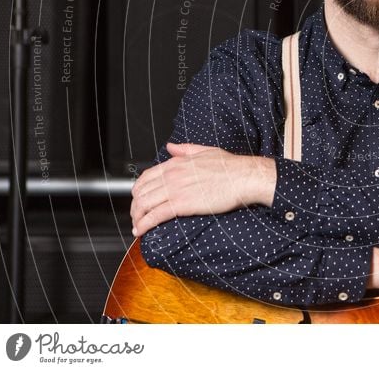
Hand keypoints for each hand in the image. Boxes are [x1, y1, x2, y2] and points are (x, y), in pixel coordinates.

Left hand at [130, 143, 275, 236]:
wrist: (244, 177)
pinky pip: (154, 215)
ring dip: (136, 217)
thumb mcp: (206, 151)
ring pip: (144, 204)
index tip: (139, 199)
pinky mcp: (182, 204)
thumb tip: (171, 147)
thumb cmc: (231, 167)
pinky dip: (144, 224)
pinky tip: (141, 231)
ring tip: (137, 226)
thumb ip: (185, 149)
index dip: (138, 190)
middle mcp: (172, 174)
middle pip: (140, 191)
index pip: (146, 176)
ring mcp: (175, 189)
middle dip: (134, 206)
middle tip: (137, 215)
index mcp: (177, 163)